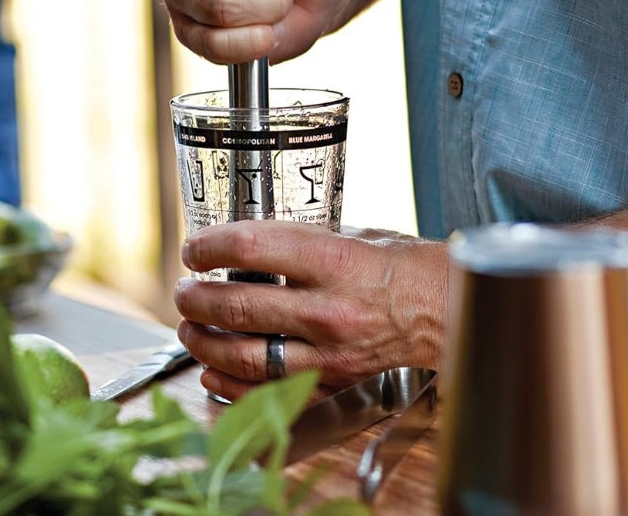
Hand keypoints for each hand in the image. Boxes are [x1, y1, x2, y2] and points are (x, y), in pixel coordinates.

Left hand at [174, 220, 446, 401]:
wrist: (444, 310)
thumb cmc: (400, 266)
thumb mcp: (351, 234)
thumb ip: (299, 240)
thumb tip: (245, 242)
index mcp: (333, 261)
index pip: (251, 248)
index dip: (209, 246)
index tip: (194, 249)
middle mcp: (327, 310)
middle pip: (237, 307)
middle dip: (195, 299)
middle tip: (182, 291)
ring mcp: (328, 353)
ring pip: (245, 356)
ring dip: (203, 342)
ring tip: (188, 328)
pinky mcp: (331, 383)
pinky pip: (270, 393)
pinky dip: (231, 386)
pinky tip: (212, 371)